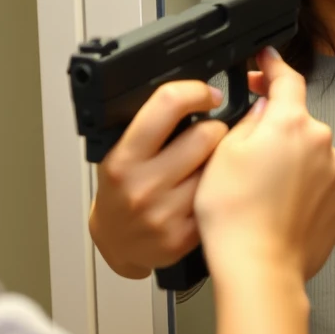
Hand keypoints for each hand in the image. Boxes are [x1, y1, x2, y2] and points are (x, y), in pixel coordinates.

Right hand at [90, 81, 228, 278]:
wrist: (115, 242)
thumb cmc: (120, 192)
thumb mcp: (120, 153)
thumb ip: (148, 127)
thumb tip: (189, 95)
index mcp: (124, 157)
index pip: (167, 104)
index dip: (196, 91)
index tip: (207, 94)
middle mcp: (143, 185)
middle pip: (206, 135)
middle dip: (214, 129)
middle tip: (208, 135)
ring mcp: (166, 213)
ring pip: (218, 167)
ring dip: (219, 161)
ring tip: (206, 164)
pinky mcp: (185, 235)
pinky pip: (217, 197)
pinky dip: (217, 190)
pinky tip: (207, 191)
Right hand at [195, 48, 334, 285]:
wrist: (259, 269)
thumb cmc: (234, 216)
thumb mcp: (222, 154)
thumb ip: (247, 121)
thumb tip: (260, 110)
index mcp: (291, 124)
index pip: (287, 79)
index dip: (273, 66)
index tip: (266, 61)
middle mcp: (322, 144)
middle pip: (297, 123)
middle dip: (275, 131)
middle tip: (246, 156)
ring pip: (310, 156)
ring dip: (291, 164)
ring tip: (261, 192)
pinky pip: (321, 185)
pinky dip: (304, 191)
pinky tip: (279, 208)